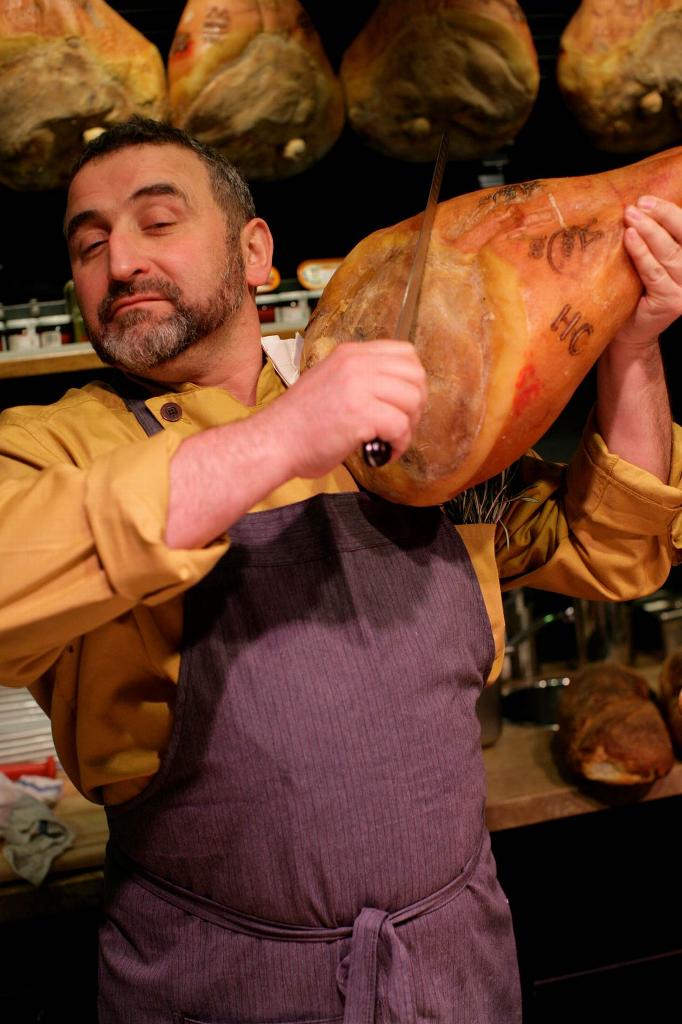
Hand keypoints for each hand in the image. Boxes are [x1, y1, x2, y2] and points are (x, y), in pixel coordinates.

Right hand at [271, 340, 427, 479]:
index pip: (405, 353)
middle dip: (416, 405)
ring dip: (409, 426)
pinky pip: (400, 426)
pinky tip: (382, 452)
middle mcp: (356, 364)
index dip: (412, 382)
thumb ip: (360, 379)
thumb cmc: (300, 424)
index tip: (402, 404)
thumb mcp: (330, 383)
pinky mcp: (360, 412)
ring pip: (412, 399)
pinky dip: (399, 444)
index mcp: (349, 354)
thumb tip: (393, 393)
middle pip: (415, 374)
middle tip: (400, 426)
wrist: (273, 442)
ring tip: (390, 441)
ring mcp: (358, 386)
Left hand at [615, 195, 681, 349]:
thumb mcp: (651, 263)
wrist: (630, 333)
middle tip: (639, 203)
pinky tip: (629, 238)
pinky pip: (653, 272)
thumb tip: (639, 206)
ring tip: (631, 215)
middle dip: (661, 216)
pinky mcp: (671, 302)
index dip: (671, 211)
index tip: (648, 198)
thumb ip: (655, 242)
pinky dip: (641, 253)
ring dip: (649, 231)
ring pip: (669, 253)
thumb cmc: (637, 293)